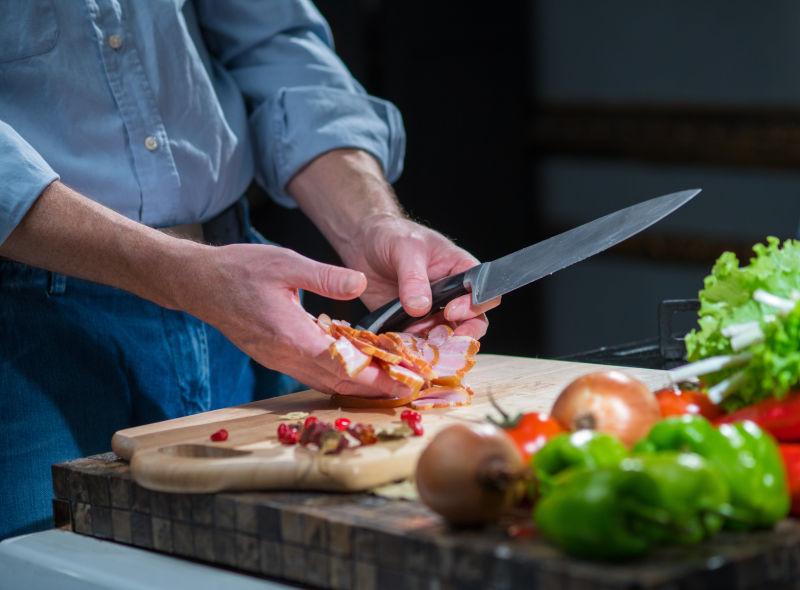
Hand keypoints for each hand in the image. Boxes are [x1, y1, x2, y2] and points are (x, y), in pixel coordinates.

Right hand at [180, 243, 415, 397]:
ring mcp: (277, 360)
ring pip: (323, 382)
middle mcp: (284, 356)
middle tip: (405, 388)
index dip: (373, 376)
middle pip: (336, 381)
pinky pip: (310, 374)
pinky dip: (336, 376)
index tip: (400, 380)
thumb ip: (325, 277)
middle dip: (372, 388)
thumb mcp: (286, 263)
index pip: (340, 365)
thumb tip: (361, 284)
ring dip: (355, 385)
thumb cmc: (239, 269)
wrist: (200, 284)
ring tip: (387, 383)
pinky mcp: (274, 358)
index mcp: (291, 335)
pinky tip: (353, 368)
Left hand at [340, 214, 499, 338]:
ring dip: (435, 346)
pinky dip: (414, 348)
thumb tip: (420, 307)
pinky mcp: (411, 324)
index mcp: (460, 270)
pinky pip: (419, 342)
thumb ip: (414, 277)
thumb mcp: (405, 249)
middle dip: (461, 336)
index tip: (450, 311)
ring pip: (446, 337)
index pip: (483, 292)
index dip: (473, 306)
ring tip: (418, 348)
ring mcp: (432, 312)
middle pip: (472, 322)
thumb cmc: (392, 236)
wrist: (364, 244)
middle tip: (442, 342)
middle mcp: (452, 294)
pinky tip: (403, 348)